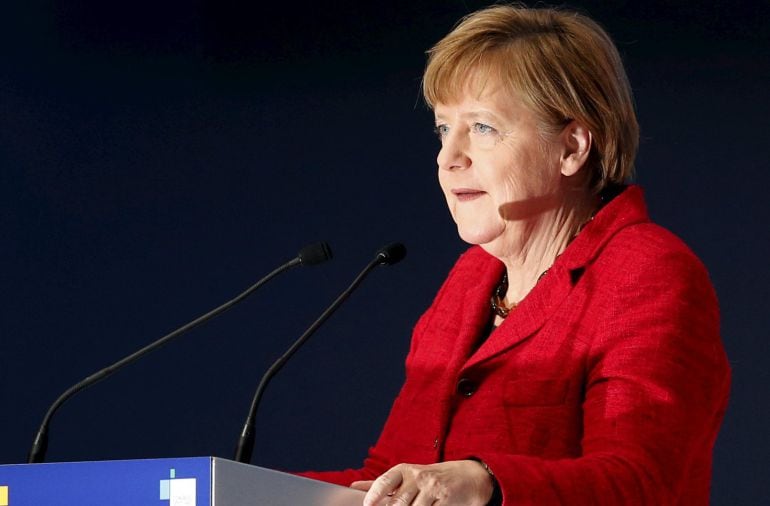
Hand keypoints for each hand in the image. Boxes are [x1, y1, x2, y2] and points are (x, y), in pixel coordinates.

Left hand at [352, 460, 493, 505]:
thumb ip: (381, 484)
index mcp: (405, 470)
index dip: (375, 493)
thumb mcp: (406, 476)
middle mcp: (419, 476)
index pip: (386, 480)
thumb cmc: (430, 478)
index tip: (367, 504)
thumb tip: (354, 487)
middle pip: (398, 503)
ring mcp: (433, 488)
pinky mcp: (446, 500)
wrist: (466, 477)